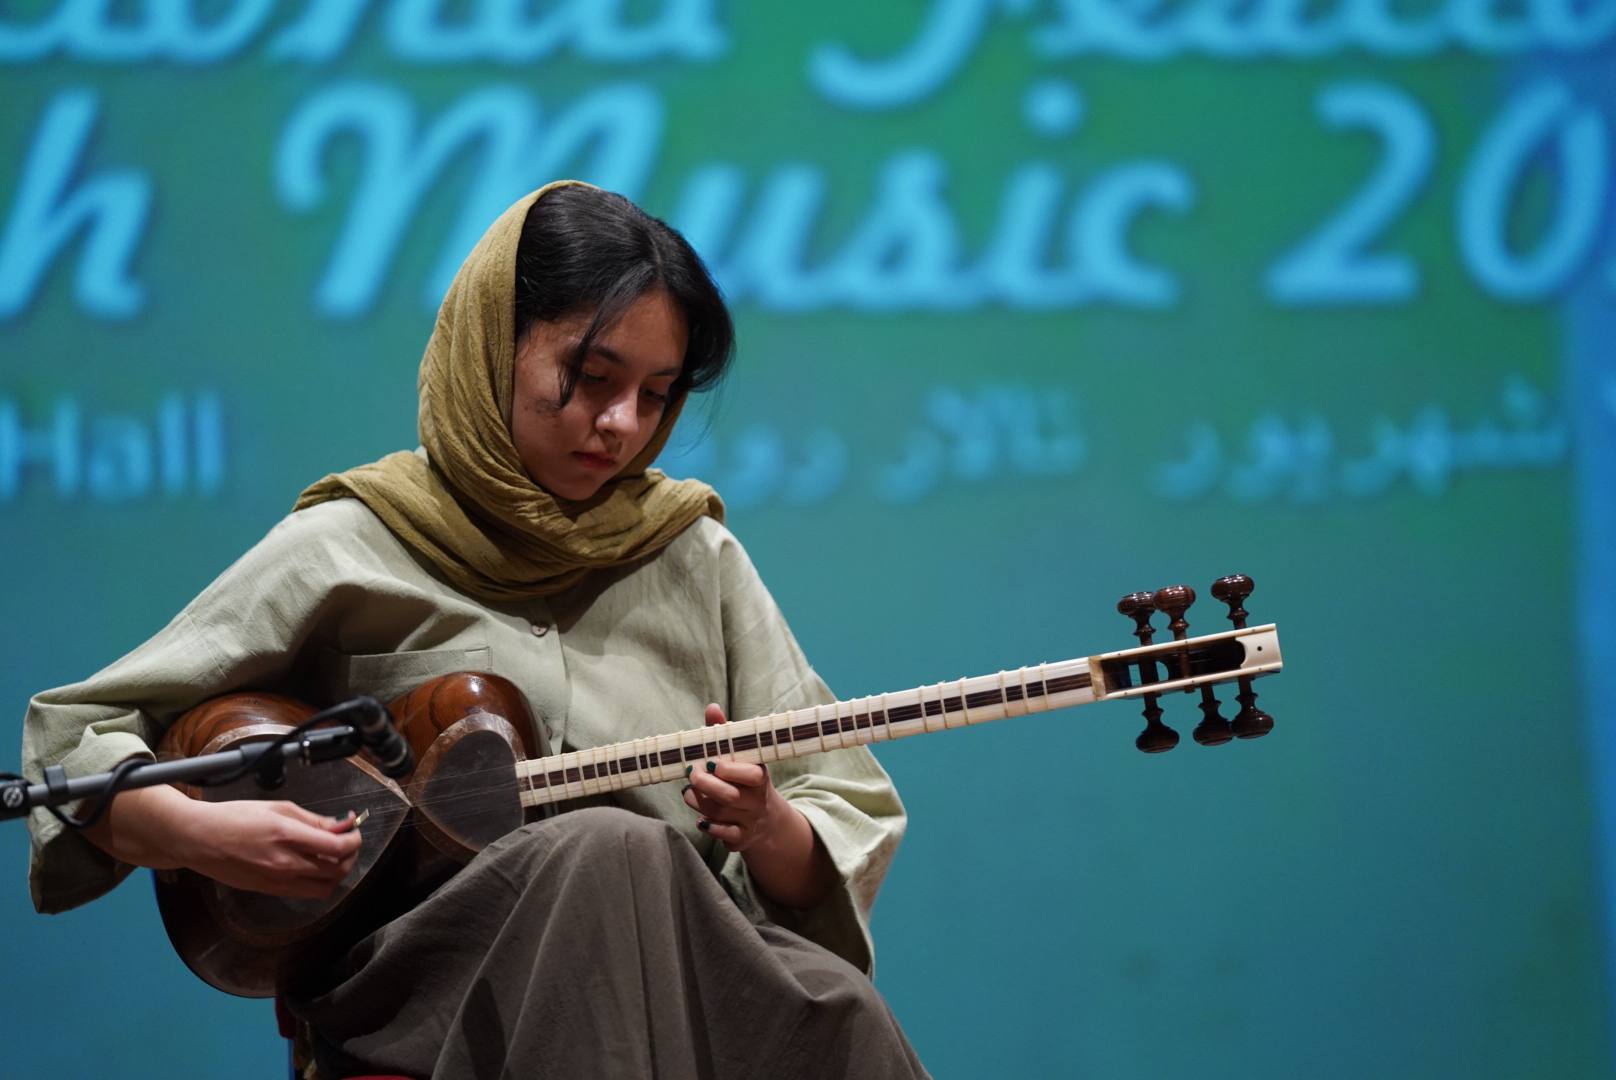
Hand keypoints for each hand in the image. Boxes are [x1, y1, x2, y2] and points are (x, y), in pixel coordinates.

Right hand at [176, 799, 362, 899]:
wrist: (198, 839)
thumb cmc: (233, 817)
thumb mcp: (278, 808)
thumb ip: (313, 820)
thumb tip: (341, 825)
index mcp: (287, 836)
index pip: (337, 847)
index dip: (354, 839)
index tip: (355, 829)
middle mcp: (284, 863)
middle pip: (337, 870)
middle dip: (351, 855)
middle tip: (348, 840)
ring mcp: (276, 881)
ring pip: (324, 888)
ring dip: (337, 873)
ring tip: (334, 855)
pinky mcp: (268, 891)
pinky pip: (305, 893)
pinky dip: (318, 882)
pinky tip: (314, 865)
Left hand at [682, 703, 792, 853]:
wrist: (767, 820)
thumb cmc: (746, 780)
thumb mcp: (742, 757)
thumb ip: (725, 733)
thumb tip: (712, 708)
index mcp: (760, 776)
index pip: (752, 775)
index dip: (729, 769)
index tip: (711, 762)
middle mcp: (757, 800)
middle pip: (731, 796)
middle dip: (706, 785)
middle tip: (691, 773)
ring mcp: (750, 820)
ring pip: (721, 814)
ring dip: (699, 802)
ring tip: (688, 792)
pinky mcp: (741, 838)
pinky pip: (724, 836)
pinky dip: (709, 827)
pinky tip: (700, 819)